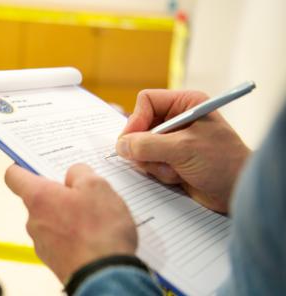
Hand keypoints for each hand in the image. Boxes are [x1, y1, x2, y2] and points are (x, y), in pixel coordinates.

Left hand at [5, 163, 136, 282]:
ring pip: (52, 219)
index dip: (22, 166)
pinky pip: (61, 239)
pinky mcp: (54, 260)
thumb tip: (72, 175)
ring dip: (68, 215)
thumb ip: (80, 173)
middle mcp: (33, 220)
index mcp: (39, 197)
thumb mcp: (97, 186)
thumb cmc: (99, 231)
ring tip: (96, 217)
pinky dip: (74, 235)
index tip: (34, 164)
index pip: (14, 176)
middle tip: (84, 192)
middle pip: (39, 198)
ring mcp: (42, 243)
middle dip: (59, 193)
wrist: (104, 276)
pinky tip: (95, 236)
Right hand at [116, 89, 249, 212]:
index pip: (147, 102)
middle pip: (140, 126)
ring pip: (141, 147)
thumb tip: (121, 145)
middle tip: (157, 161)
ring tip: (175, 170)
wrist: (238, 192)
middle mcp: (176, 119)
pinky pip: (149, 162)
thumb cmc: (222, 163)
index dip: (136, 120)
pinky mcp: (170, 158)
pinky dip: (159, 172)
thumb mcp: (183, 149)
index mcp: (185, 104)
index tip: (130, 142)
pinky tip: (178, 177)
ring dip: (154, 163)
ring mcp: (172, 140)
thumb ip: (148, 145)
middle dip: (146, 148)